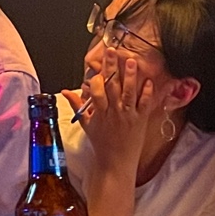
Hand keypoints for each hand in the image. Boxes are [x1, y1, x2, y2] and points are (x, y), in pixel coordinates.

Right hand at [80, 51, 160, 174]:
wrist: (115, 164)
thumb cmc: (101, 144)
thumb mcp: (86, 124)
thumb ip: (77, 105)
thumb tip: (65, 91)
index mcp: (99, 113)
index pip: (96, 91)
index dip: (96, 79)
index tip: (96, 67)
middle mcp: (114, 113)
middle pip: (112, 86)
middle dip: (111, 68)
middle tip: (112, 51)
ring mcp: (128, 116)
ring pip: (128, 93)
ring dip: (130, 76)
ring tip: (131, 61)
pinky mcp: (140, 120)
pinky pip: (144, 104)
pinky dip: (146, 93)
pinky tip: (149, 81)